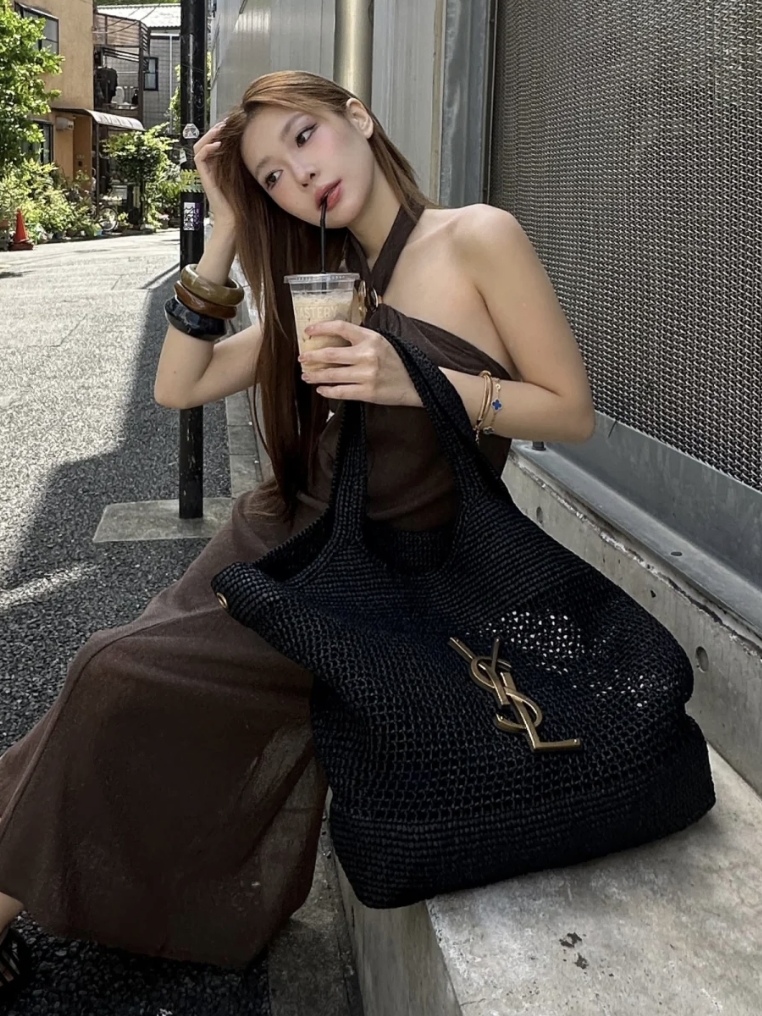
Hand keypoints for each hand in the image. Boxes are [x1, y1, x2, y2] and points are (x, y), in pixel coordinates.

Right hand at [193, 122, 234, 225]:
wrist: (233, 217)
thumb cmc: (240, 201)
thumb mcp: (243, 177)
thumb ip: (242, 163)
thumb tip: (253, 148)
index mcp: (217, 167)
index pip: (212, 145)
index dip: (218, 134)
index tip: (229, 126)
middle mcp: (209, 169)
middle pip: (204, 143)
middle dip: (213, 131)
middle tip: (223, 124)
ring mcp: (205, 173)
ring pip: (199, 147)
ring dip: (208, 136)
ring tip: (219, 129)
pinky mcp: (204, 177)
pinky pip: (199, 158)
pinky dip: (207, 148)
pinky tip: (217, 143)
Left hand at [299, 322, 422, 406]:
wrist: (417, 384)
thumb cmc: (398, 362)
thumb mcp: (383, 342)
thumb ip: (362, 340)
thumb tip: (334, 341)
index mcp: (371, 338)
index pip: (341, 328)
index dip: (321, 328)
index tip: (308, 331)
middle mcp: (367, 355)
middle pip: (330, 354)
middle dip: (311, 356)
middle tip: (302, 358)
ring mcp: (366, 375)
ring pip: (332, 375)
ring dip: (315, 375)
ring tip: (306, 375)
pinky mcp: (367, 393)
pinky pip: (341, 392)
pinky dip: (327, 391)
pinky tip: (321, 389)